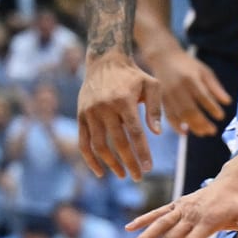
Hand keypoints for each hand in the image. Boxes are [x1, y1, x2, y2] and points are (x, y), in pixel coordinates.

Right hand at [78, 53, 161, 179]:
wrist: (105, 61)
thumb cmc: (133, 75)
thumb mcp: (151, 85)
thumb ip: (155, 109)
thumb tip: (156, 133)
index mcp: (123, 101)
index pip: (134, 133)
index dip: (142, 152)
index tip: (149, 168)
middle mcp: (104, 108)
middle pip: (117, 142)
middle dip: (129, 162)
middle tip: (139, 177)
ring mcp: (90, 112)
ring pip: (99, 145)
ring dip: (111, 164)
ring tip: (123, 175)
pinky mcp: (81, 116)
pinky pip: (83, 142)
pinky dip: (90, 159)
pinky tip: (100, 172)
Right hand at [127, 171, 237, 237]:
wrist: (237, 179)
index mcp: (208, 219)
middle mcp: (192, 213)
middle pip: (171, 237)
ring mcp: (184, 207)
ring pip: (161, 223)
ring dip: (146, 236)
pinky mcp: (179, 203)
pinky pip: (160, 211)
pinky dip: (145, 218)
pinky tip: (130, 227)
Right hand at [149, 47, 232, 137]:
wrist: (163, 58)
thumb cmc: (188, 65)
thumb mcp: (204, 71)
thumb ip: (215, 87)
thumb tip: (228, 102)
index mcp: (190, 79)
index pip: (203, 96)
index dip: (212, 108)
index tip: (221, 116)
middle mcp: (177, 88)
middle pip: (190, 110)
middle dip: (202, 122)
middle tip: (213, 131)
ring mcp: (167, 95)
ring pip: (179, 115)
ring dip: (192, 126)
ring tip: (204, 133)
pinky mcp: (161, 100)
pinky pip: (168, 116)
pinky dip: (176, 126)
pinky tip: (186, 132)